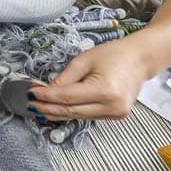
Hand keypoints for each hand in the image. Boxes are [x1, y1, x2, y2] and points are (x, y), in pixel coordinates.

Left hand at [27, 39, 149, 120]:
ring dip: (57, 112)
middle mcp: (112, 106)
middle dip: (48, 108)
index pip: (67, 97)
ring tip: (39, 107)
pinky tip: (57, 109)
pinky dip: (71, 112)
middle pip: (71, 111)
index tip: (30, 93)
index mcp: (105, 90)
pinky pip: (87, 116)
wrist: (141, 59)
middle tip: (30, 104)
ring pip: (77, 116)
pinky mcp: (116, 116)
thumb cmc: (115, 55)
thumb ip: (64, 78)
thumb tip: (45, 90)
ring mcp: (116, 114)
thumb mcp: (84, 60)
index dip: (46, 96)